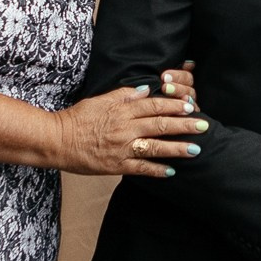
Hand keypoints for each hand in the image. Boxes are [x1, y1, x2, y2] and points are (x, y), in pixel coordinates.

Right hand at [55, 84, 206, 177]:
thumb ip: (123, 94)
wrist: (56, 140)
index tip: (191, 105)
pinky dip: (156, 170)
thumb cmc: (77, 118)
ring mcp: (121, 148)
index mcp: (122, 110)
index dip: (174, 105)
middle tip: (204, 125)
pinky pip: (140, 168)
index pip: (154, 105)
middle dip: (184, 125)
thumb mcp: (99, 100)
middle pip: (160, 124)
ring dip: (177, 148)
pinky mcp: (116, 165)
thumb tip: (145, 89)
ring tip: (196, 149)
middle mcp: (125, 128)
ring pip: (155, 147)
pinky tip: (171, 171)